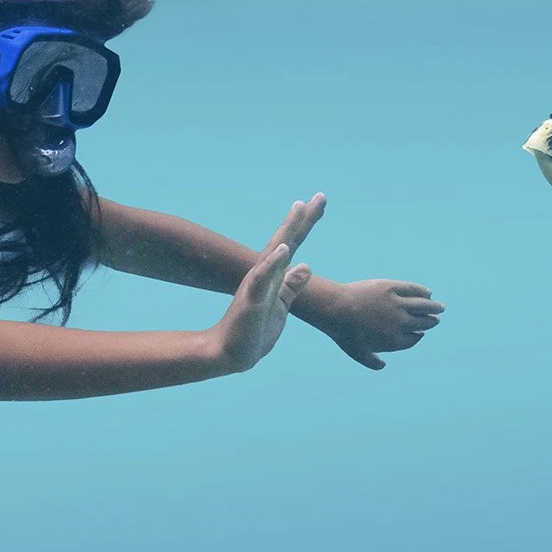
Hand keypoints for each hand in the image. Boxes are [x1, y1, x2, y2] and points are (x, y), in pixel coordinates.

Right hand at [208, 196, 324, 374]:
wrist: (231, 354)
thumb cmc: (254, 330)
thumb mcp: (280, 306)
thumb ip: (291, 286)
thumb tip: (306, 267)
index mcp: (273, 276)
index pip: (292, 244)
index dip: (305, 224)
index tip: (318, 201)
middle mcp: (264, 274)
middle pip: (284, 241)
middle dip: (301, 219)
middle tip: (319, 197)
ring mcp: (257, 286)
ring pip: (273, 253)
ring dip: (286, 231)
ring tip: (299, 209)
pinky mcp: (251, 301)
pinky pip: (262, 279)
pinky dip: (272, 264)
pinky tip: (283, 250)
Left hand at [305, 273, 443, 370]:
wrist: (335, 308)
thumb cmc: (344, 332)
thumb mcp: (356, 352)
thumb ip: (370, 361)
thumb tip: (382, 366)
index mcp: (394, 341)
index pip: (414, 338)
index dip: (419, 334)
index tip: (421, 332)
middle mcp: (400, 324)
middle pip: (423, 322)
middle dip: (431, 321)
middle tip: (436, 318)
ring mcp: (398, 305)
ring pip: (423, 306)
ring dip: (434, 307)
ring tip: (440, 307)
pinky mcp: (392, 288)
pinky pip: (414, 290)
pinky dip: (423, 292)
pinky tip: (427, 292)